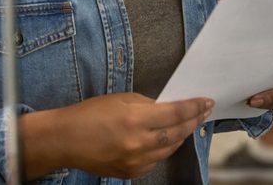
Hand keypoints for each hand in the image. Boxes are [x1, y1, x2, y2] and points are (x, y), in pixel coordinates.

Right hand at [23, 93, 212, 179]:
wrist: (65, 141)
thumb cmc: (89, 114)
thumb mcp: (120, 99)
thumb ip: (147, 104)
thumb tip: (167, 107)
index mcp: (135, 119)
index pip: (176, 113)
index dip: (194, 107)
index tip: (207, 101)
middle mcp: (138, 143)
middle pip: (177, 133)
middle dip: (193, 121)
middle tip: (203, 111)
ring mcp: (135, 161)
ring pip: (170, 149)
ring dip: (181, 135)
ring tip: (188, 124)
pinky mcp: (131, 173)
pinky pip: (156, 160)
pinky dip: (164, 149)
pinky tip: (166, 139)